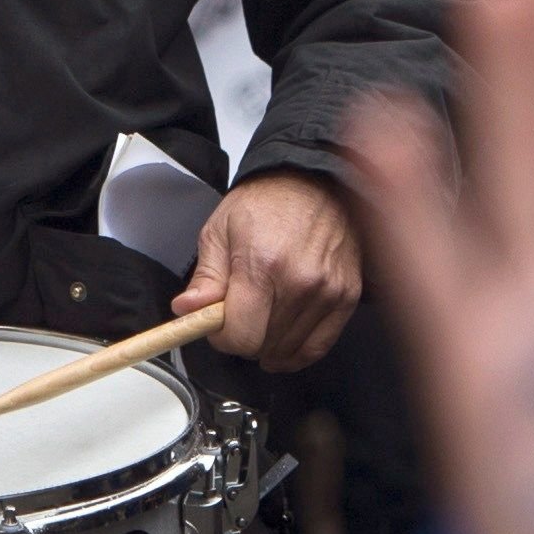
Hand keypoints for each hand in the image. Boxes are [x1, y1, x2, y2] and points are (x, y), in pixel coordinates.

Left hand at [181, 167, 361, 369]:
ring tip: (263, 315)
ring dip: (270, 344)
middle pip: (264, 346)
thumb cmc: (266, 202)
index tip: (218, 325)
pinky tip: (283, 341)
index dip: (222, 338)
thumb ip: (206, 277)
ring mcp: (328, 291)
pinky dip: (297, 352)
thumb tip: (186, 310)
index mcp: (262, 264)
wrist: (315, 181)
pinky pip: (318, 346)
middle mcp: (300, 282)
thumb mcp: (220, 229)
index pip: (241, 336)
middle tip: (240, 313)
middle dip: (245, 337)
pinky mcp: (347, 296)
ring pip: (289, 351)